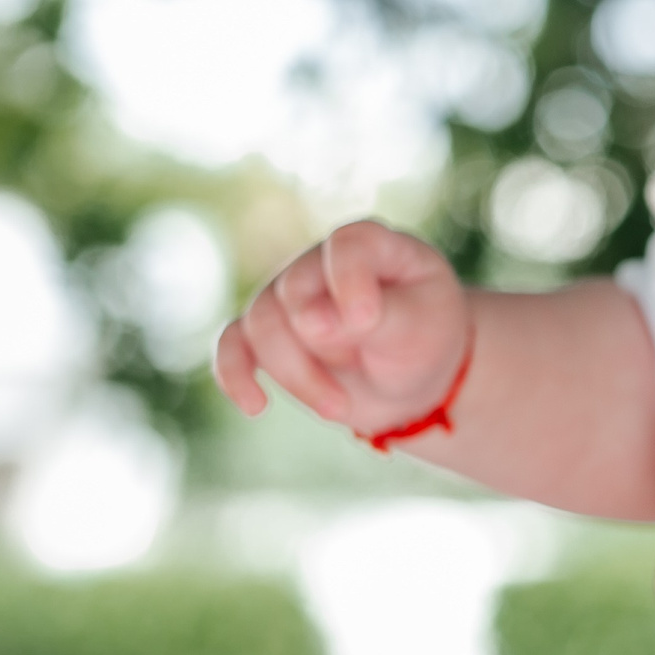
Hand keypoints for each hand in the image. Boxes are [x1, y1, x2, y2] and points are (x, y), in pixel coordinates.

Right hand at [212, 220, 468, 438]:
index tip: (366, 322)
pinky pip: (231, 345)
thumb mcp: (419, 327)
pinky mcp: (267, 336)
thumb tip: (307, 321)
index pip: (347, 246)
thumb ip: (375, 317)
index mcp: (370, 245)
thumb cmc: (423, 339)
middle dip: (324, 346)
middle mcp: (319, 262)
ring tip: (339, 408)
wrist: (413, 377)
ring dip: (296, 375)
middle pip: (294, 294)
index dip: (349, 280)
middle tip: (366, 373)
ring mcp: (287, 295)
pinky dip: (236, 375)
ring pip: (261, 325)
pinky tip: (256, 406)